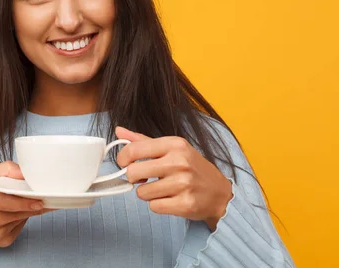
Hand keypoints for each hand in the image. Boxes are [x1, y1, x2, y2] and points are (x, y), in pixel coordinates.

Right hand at [0, 161, 49, 255]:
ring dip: (28, 208)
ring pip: (24, 217)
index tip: (43, 194)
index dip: (30, 199)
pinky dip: (21, 217)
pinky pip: (20, 226)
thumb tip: (24, 172)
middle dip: (34, 201)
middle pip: (22, 210)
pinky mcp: (3, 241)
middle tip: (44, 194)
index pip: (13, 201)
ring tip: (24, 199)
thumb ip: (3, 170)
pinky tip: (11, 211)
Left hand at [116, 127, 232, 230]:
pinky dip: (158, 205)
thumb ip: (144, 141)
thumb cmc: (192, 168)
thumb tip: (119, 130)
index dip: (122, 159)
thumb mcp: (172, 148)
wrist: (219, 192)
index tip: (124, 164)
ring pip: (142, 193)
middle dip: (133, 178)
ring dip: (147, 193)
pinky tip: (170, 199)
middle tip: (144, 178)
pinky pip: (154, 207)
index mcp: (174, 144)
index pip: (133, 149)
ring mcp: (183, 184)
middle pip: (133, 172)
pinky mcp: (185, 204)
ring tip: (162, 189)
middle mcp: (179, 162)